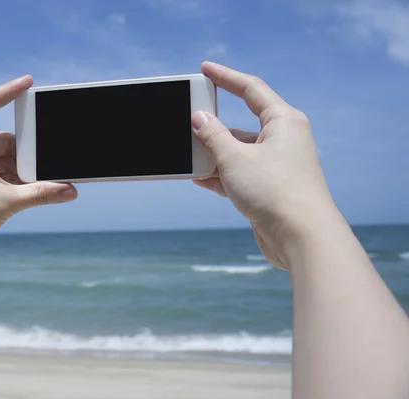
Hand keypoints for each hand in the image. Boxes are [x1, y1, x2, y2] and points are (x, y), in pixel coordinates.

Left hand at [0, 75, 76, 263]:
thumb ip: (41, 194)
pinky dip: (9, 178)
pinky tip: (25, 192)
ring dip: (19, 169)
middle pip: (2, 138)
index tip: (29, 83)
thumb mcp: (5, 204)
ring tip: (39, 183)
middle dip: (26, 151)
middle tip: (47, 162)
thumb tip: (70, 191)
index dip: (8, 90)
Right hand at [192, 62, 336, 268]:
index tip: (205, 69)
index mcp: (283, 121)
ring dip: (214, 156)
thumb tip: (200, 118)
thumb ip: (213, 136)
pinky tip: (199, 178)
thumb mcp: (234, 158)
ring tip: (188, 156)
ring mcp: (277, 166)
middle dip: (213, 127)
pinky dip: (220, 175)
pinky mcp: (270, 188)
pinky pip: (240, 174)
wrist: (301, 238)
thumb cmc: (275, 192)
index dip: (226, 77)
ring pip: (238, 152)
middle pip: (241, 124)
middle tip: (189, 122)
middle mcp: (283, 140)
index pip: (251, 89)